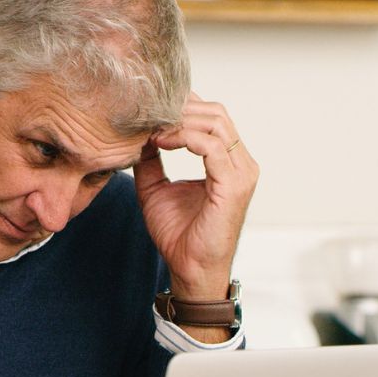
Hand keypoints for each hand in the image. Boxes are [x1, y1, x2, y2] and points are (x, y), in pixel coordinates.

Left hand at [133, 93, 258, 303]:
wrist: (189, 268)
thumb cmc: (178, 234)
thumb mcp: (155, 188)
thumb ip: (150, 160)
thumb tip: (136, 135)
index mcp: (227, 161)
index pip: (211, 117)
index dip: (181, 108)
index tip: (150, 112)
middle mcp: (240, 163)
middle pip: (216, 113)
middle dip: (180, 109)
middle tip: (149, 116)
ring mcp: (241, 173)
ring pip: (216, 124)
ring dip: (180, 121)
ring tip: (152, 130)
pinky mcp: (234, 185)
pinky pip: (212, 146)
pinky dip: (184, 138)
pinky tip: (161, 142)